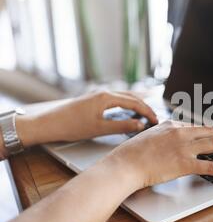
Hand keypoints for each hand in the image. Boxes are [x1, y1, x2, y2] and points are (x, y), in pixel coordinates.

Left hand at [16, 91, 157, 146]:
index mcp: (106, 97)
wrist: (48, 123)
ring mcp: (98, 95)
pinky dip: (126, 105)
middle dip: (145, 107)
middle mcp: (104, 92)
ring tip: (145, 115)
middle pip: (131, 97)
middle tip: (154, 118)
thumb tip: (140, 125)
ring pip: (124, 97)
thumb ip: (121, 126)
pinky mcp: (93, 99)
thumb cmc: (71, 126)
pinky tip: (128, 112)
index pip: (134, 103)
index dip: (147, 112)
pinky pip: (116, 99)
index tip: (156, 121)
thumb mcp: (99, 129)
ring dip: (136, 105)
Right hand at [100, 121, 212, 191]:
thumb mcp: (146, 137)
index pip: (195, 127)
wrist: (124, 164)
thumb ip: (160, 136)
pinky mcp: (184, 164)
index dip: (208, 133)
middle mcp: (180, 133)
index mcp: (170, 125)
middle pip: (209, 133)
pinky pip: (211, 166)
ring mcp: (183, 148)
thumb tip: (165, 141)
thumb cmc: (130, 154)